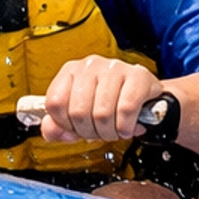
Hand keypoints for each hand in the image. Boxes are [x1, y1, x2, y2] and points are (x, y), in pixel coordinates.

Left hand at [41, 56, 168, 144]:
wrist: (145, 95)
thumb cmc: (110, 102)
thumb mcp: (79, 113)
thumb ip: (58, 125)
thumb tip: (52, 132)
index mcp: (71, 70)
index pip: (55, 103)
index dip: (64, 124)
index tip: (75, 129)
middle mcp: (91, 65)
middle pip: (78, 112)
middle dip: (89, 132)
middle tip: (99, 133)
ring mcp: (115, 68)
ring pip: (102, 113)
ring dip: (109, 133)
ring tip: (115, 130)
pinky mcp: (138, 77)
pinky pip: (126, 110)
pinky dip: (125, 127)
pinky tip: (127, 127)